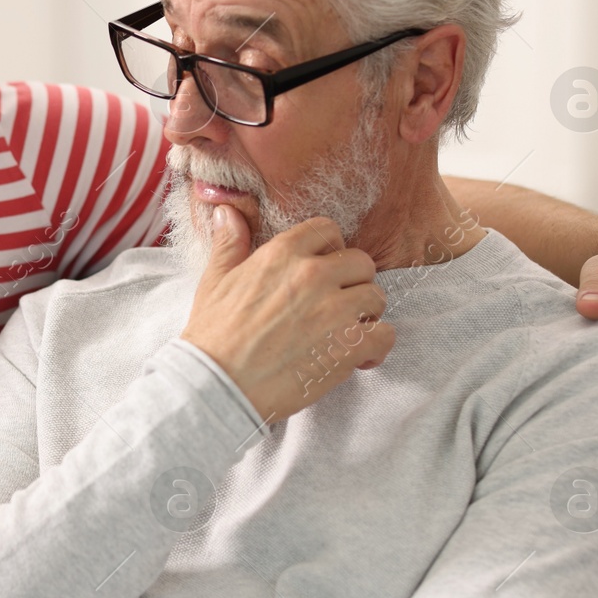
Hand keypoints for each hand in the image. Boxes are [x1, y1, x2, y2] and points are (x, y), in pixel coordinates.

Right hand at [181, 210, 392, 422]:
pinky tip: (357, 358)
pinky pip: (385, 335)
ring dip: (365, 315)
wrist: (217, 386)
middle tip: (336, 306)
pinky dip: (376, 347)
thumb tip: (227, 211)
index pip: (327, 231)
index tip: (324, 271)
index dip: (329, 251)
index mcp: (282, 254)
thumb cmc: (212, 337)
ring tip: (345, 333)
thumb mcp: (214, 282)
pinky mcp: (348, 346)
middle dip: (352, 283)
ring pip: (376, 297)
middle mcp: (313, 274)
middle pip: (361, 262)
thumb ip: (228, 244)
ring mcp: (335, 310)